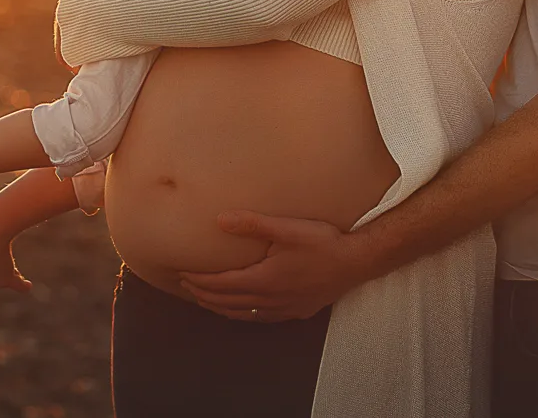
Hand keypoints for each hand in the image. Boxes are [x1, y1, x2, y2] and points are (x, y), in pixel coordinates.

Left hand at [176, 211, 373, 321]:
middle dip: (203, 294)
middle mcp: (269, 299)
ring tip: (204, 300)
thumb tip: (219, 220)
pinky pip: (260, 318)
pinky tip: (241, 310)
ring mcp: (283, 308)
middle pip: (226, 301)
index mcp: (263, 280)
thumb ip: (252, 224)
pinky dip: (242, 314)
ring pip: (242, 313)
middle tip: (184, 286)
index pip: (220, 284)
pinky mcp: (296, 310)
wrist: (356, 262)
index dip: (199, 280)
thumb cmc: (323, 242)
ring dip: (219, 307)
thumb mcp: (287, 228)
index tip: (181, 274)